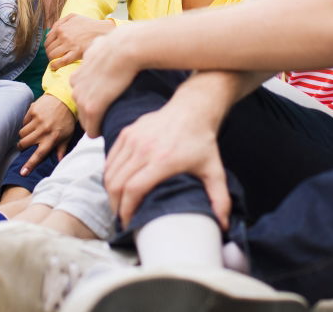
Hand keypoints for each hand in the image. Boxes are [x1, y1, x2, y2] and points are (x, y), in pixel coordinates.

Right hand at [16, 93, 75, 175]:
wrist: (65, 98)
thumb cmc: (67, 119)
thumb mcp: (67, 135)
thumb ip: (61, 149)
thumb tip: (59, 162)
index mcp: (52, 138)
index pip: (39, 155)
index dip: (30, 165)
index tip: (22, 172)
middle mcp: (43, 130)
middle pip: (24, 144)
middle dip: (22, 146)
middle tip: (24, 145)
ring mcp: (37, 120)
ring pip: (21, 133)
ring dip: (23, 135)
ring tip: (30, 132)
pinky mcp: (33, 111)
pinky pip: (23, 122)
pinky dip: (25, 124)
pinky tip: (33, 122)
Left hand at [45, 14, 115, 69]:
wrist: (102, 30)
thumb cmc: (88, 23)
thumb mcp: (73, 16)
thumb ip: (59, 22)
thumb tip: (48, 33)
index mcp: (61, 28)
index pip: (47, 41)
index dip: (48, 47)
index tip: (51, 50)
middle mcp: (63, 36)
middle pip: (49, 49)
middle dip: (49, 53)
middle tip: (54, 56)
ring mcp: (69, 44)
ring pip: (52, 55)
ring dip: (52, 59)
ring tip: (55, 61)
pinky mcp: (76, 52)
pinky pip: (62, 61)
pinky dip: (55, 65)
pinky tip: (54, 67)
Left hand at [71, 26, 144, 137]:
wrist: (125, 48)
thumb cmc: (119, 45)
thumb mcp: (99, 45)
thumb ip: (95, 50)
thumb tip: (99, 45)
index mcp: (77, 75)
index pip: (82, 95)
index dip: (95, 100)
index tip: (107, 101)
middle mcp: (75, 87)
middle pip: (81, 109)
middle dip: (94, 113)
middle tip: (110, 113)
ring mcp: (82, 98)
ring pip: (86, 121)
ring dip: (97, 123)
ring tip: (111, 121)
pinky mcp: (92, 108)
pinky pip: (92, 130)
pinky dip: (99, 131)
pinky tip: (108, 129)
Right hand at [104, 101, 230, 229]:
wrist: (192, 109)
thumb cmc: (201, 140)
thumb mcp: (214, 170)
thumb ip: (220, 199)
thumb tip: (223, 224)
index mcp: (163, 160)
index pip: (133, 189)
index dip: (126, 209)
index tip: (128, 222)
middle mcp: (144, 148)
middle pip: (117, 183)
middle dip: (115, 205)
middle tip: (120, 217)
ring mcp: (133, 138)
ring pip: (110, 172)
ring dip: (110, 192)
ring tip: (117, 204)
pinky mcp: (127, 132)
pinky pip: (110, 158)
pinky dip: (109, 174)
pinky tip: (115, 184)